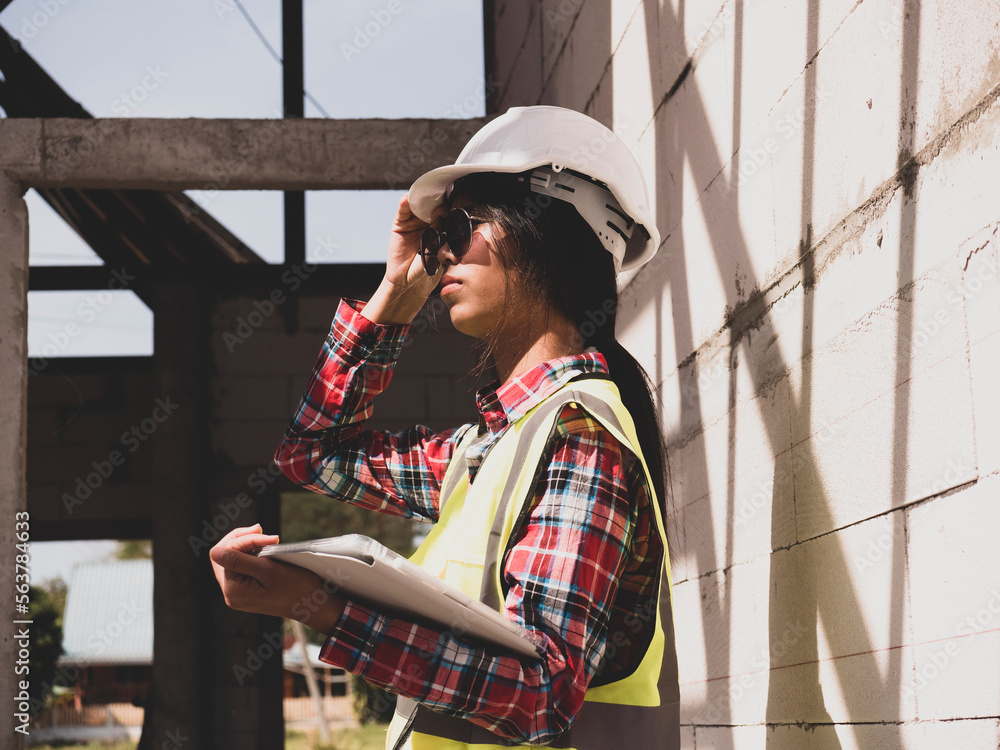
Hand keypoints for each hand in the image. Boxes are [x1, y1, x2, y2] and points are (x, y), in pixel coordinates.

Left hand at [210, 524, 345, 632]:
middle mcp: (232, 594)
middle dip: (242, 540)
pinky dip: (252, 555)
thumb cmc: (296, 587)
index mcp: (234, 590)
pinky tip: (264, 549)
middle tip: (262, 530)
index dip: (243, 540)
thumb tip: (214, 552)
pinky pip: (242, 567)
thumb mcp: (268, 570)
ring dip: (248, 545)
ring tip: (266, 539)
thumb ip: (239, 561)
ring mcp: (239, 593)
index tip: (267, 536)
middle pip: (224, 556)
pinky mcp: (247, 590)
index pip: (224, 554)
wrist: (312, 604)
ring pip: (232, 560)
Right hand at [362, 194, 443, 324]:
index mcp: (442, 228)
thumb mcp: (441, 252)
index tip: (459, 197)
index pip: (447, 212)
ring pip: (419, 205)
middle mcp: (428, 222)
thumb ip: (444, 237)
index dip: (452, 204)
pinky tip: (408, 199)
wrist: (409, 282)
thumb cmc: (429, 270)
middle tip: (444, 190)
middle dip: (438, 198)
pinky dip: (405, 203)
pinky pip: (403, 211)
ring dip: (422, 198)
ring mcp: (414, 222)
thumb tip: (451, 221)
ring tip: (426, 193)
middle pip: (433, 205)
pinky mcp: (400, 224)